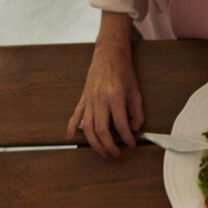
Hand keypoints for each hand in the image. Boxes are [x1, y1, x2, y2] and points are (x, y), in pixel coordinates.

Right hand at [66, 38, 142, 157]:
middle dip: (109, 145)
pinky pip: (75, 115)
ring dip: (94, 142)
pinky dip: (70, 127)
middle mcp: (99, 99)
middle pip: (101, 129)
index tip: (131, 144)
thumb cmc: (124, 72)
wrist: (109, 54)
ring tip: (102, 152)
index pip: (120, 124)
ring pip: (87, 126)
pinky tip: (69, 137)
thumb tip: (134, 129)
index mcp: (115, 97)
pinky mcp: (82, 97)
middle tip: (116, 154)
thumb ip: (137, 113)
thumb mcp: (136, 92)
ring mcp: (89, 99)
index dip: (127, 138)